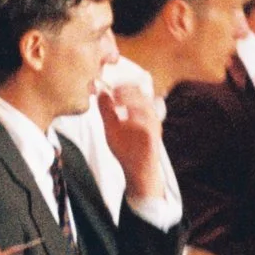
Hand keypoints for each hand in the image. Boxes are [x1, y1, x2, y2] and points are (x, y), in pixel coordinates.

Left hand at [96, 86, 162, 201]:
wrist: (137, 171)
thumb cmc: (127, 149)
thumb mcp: (111, 127)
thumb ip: (106, 111)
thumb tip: (100, 92)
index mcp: (138, 109)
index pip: (133, 88)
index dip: (121, 83)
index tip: (105, 82)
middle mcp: (147, 114)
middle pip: (141, 92)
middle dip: (126, 88)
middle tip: (111, 90)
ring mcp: (152, 124)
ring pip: (146, 104)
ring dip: (131, 100)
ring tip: (117, 100)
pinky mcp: (154, 136)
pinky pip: (148, 123)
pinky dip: (136, 118)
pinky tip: (123, 117)